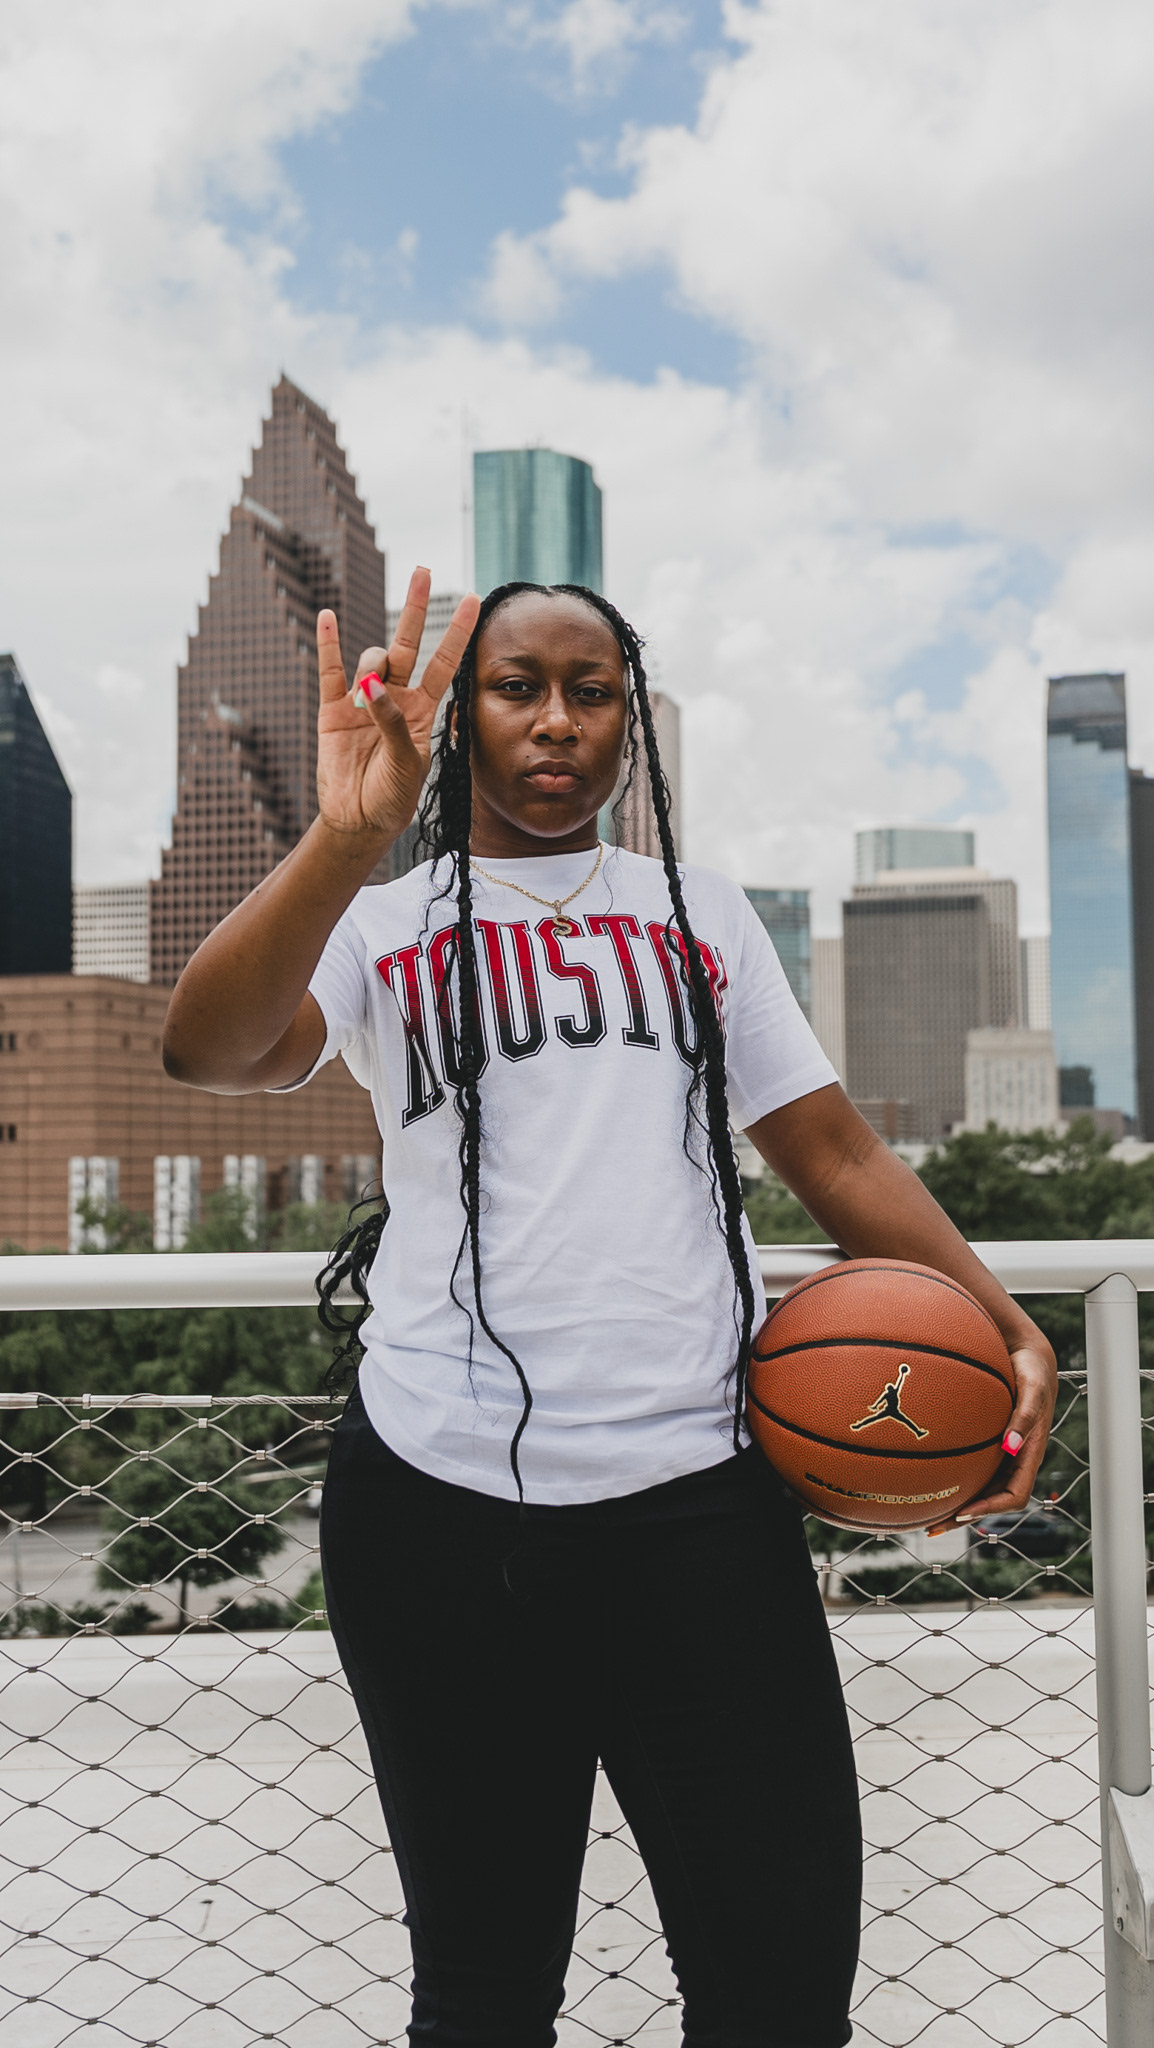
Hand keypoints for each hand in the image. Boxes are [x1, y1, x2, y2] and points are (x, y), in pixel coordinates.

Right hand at [315, 567, 480, 843]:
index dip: (459, 632)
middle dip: (417, 607)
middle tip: (423, 570)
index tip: (477, 600)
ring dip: (372, 665)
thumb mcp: (407, 764)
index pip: (445, 663)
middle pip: (409, 643)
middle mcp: (395, 698)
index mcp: (422, 710)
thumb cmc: (393, 797)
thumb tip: (373, 686)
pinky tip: (328, 617)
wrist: (359, 821)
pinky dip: (329, 644)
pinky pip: (329, 671)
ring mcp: (363, 701)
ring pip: (371, 660)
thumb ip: (393, 723)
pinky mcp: (332, 710)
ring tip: (368, 695)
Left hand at [927, 1329, 1058, 1536]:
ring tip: (924, 1513)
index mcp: (1030, 1455)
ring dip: (956, 1503)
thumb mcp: (1032, 1391)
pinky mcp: (990, 1442)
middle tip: (932, 1527)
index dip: (991, 1508)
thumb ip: (1024, 1416)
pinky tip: (926, 1474)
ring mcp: (1002, 1453)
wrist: (1028, 1356)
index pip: (1015, 1495)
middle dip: (964, 1516)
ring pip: (980, 1487)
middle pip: (991, 1500)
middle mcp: (1015, 1459)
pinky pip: (971, 1465)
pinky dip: (953, 1476)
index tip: (964, 1513)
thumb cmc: (1032, 1373)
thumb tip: (1010, 1445)